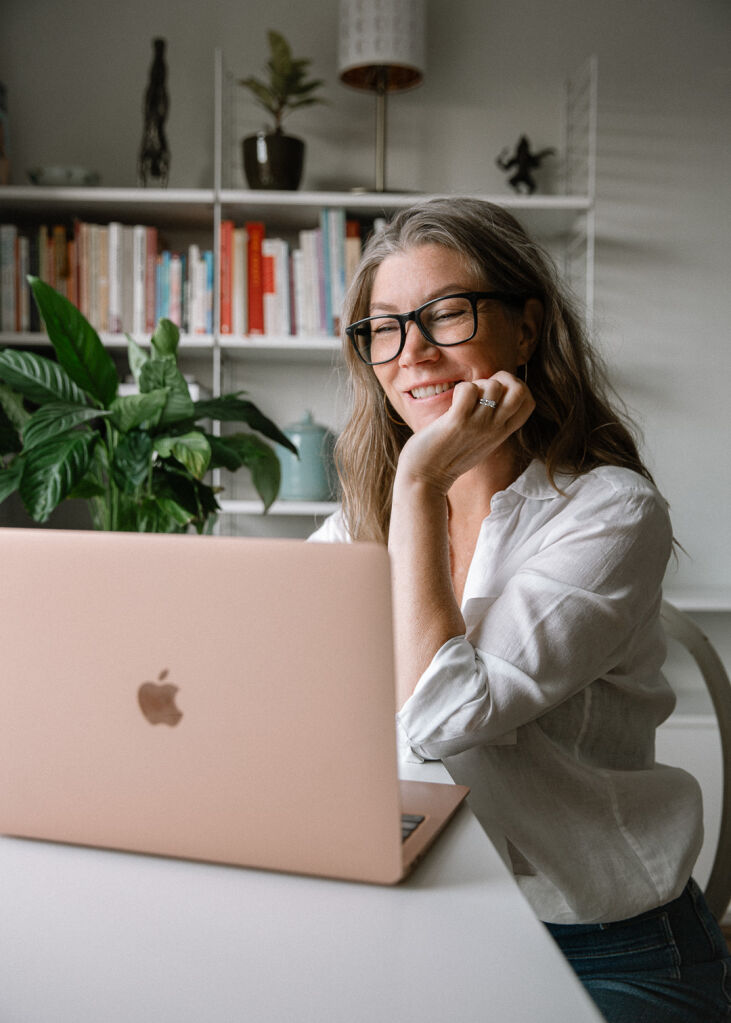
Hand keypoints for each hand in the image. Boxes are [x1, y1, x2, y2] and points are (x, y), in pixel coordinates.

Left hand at [396, 371, 534, 494]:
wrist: (425, 478)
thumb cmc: (447, 456)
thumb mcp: (479, 440)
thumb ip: (490, 420)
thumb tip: (492, 390)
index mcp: (501, 433)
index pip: (529, 402)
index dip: (517, 387)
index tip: (497, 391)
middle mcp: (494, 429)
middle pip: (520, 391)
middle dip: (502, 379)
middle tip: (481, 390)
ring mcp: (477, 426)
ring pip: (492, 386)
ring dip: (476, 384)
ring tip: (463, 400)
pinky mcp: (457, 422)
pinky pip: (468, 390)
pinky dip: (461, 389)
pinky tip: (452, 403)